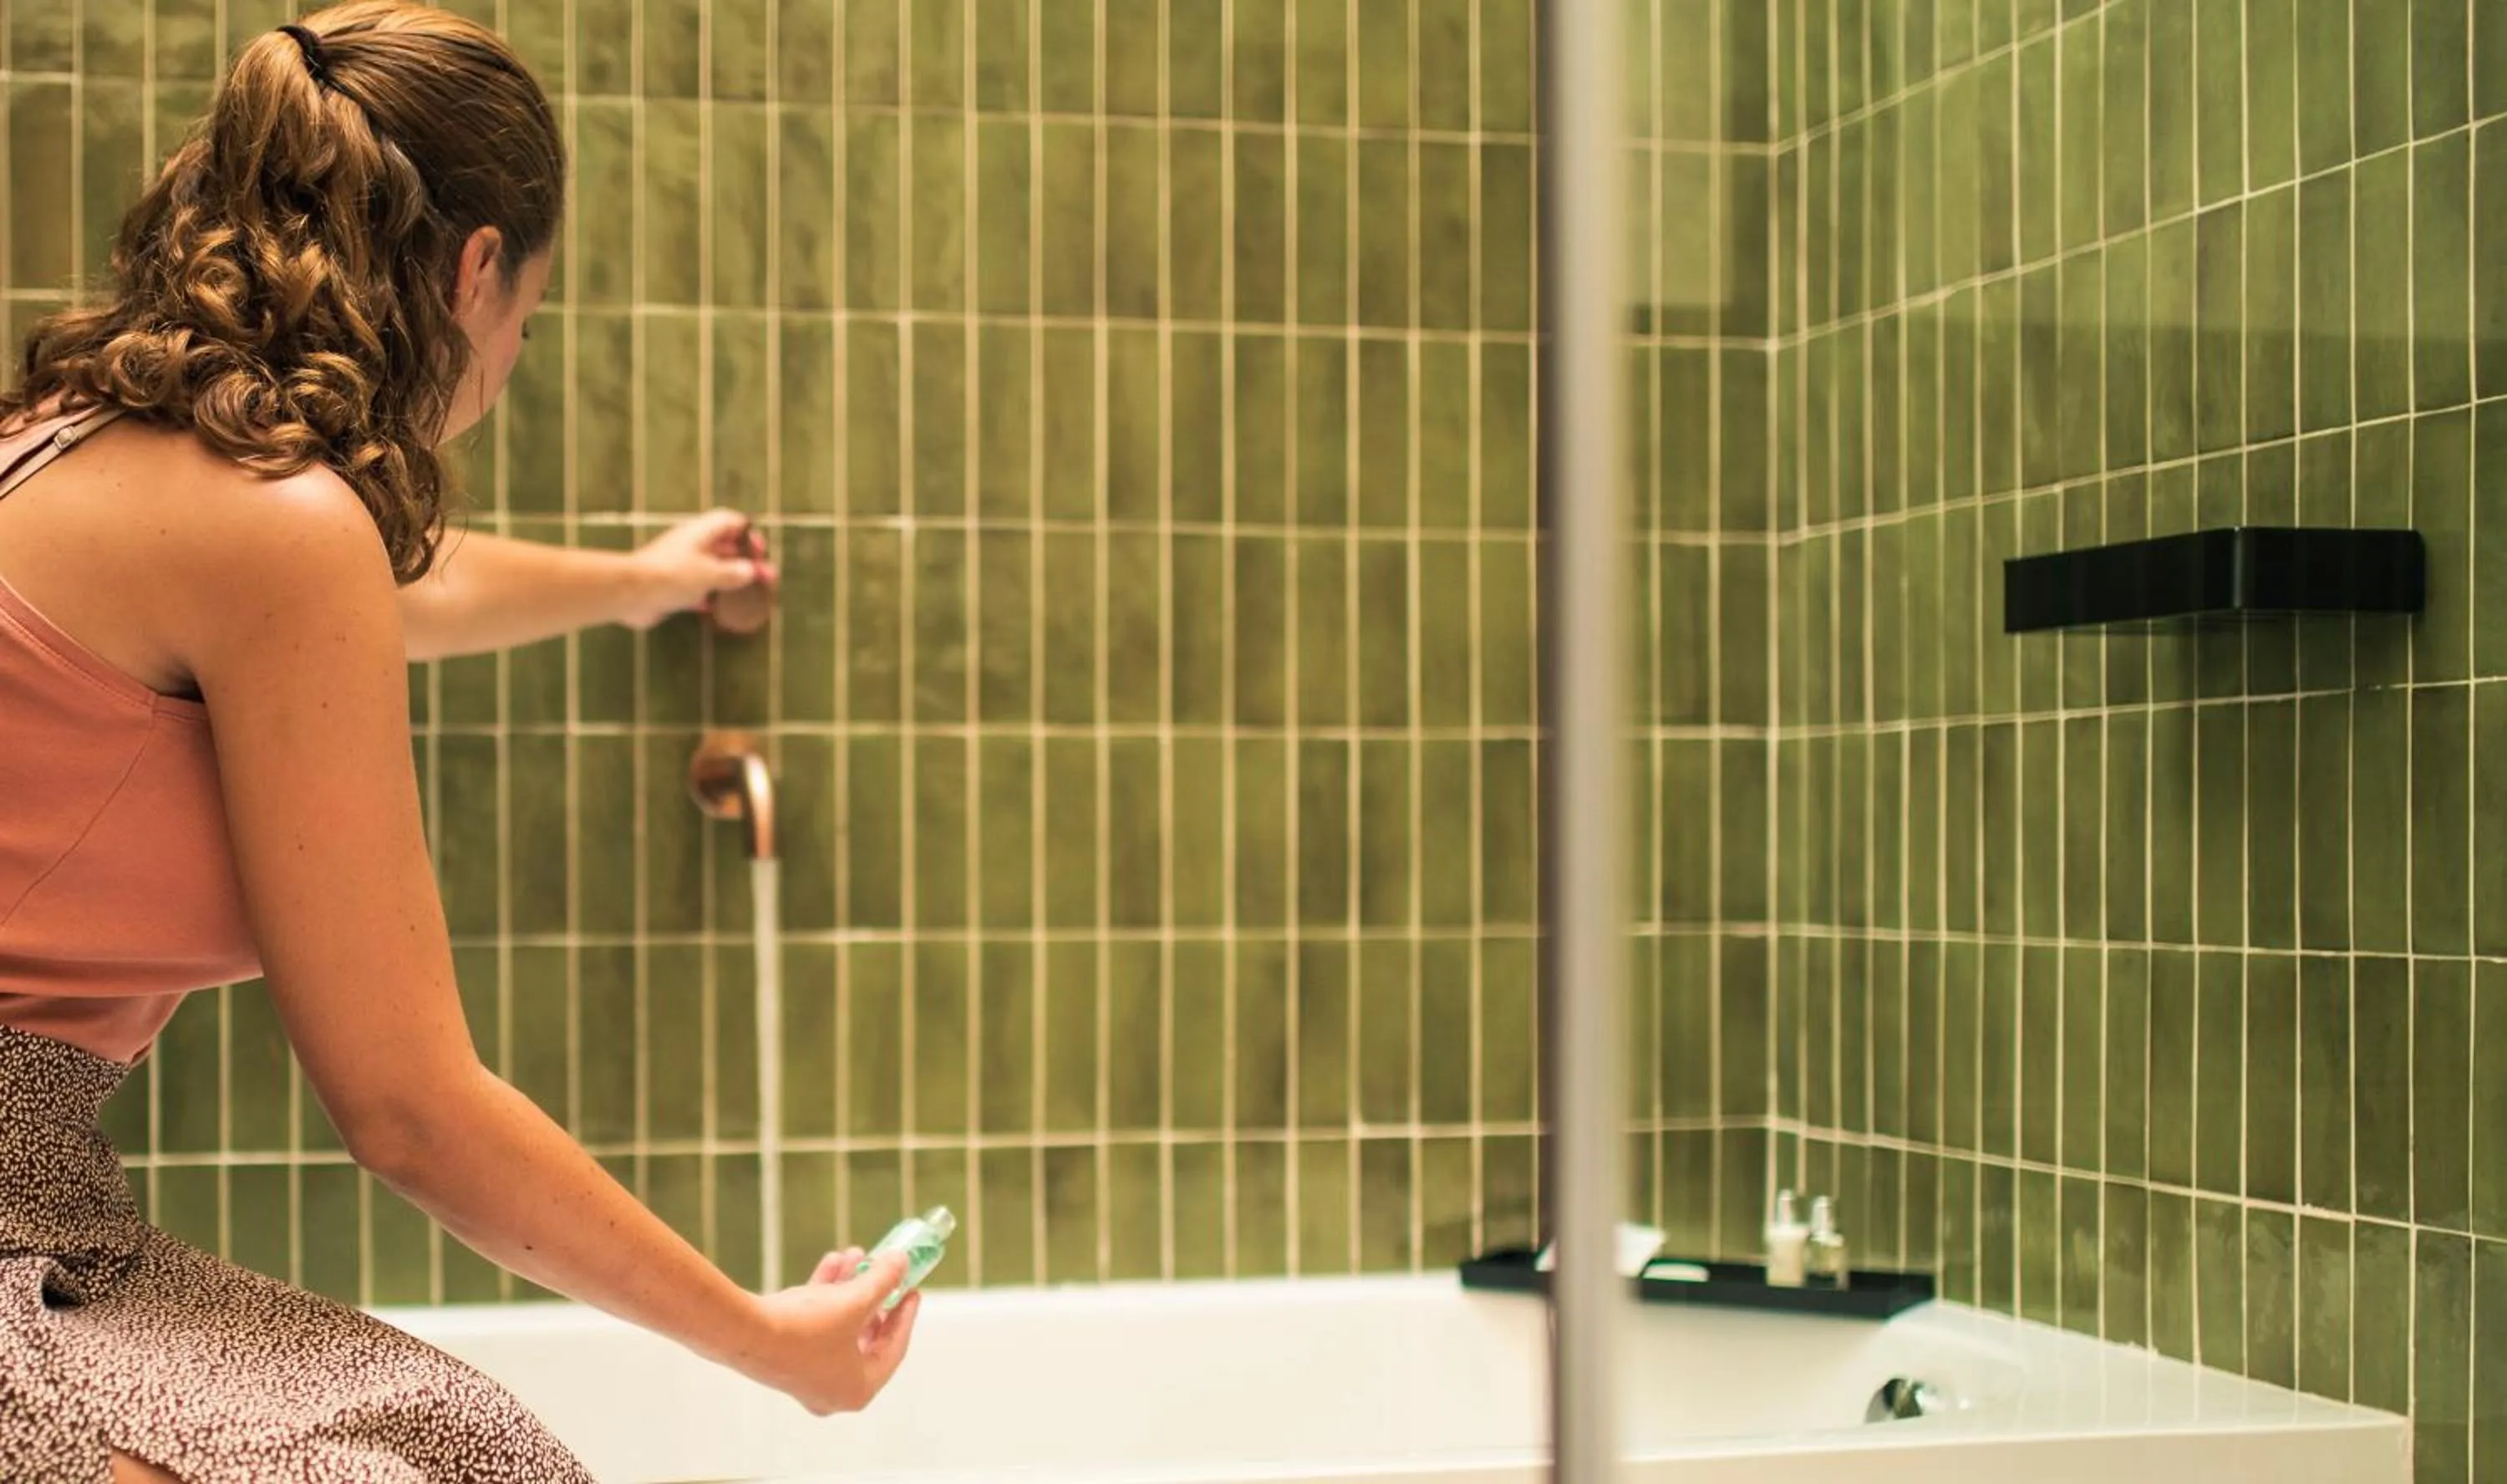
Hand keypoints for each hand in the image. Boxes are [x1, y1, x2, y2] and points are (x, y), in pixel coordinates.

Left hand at [622, 510, 778, 630]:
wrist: (631, 594)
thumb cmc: (672, 576)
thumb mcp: (710, 573)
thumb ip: (734, 573)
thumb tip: (750, 571)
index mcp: (700, 532)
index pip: (729, 521)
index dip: (748, 533)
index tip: (760, 550)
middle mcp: (691, 546)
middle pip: (725, 547)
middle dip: (746, 561)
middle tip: (766, 576)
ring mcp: (681, 566)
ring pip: (713, 570)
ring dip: (731, 580)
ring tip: (750, 594)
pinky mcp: (672, 587)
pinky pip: (698, 589)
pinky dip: (711, 597)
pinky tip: (720, 609)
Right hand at [741, 1247, 922, 1415]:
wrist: (743, 1331)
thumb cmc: (805, 1327)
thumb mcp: (855, 1301)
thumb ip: (884, 1280)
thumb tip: (902, 1262)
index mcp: (856, 1390)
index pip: (893, 1350)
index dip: (905, 1315)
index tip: (913, 1289)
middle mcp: (831, 1390)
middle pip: (865, 1337)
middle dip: (874, 1296)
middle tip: (886, 1272)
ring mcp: (805, 1375)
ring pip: (838, 1325)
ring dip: (849, 1288)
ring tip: (856, 1254)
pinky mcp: (784, 1357)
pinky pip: (814, 1324)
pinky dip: (825, 1294)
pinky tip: (832, 1260)